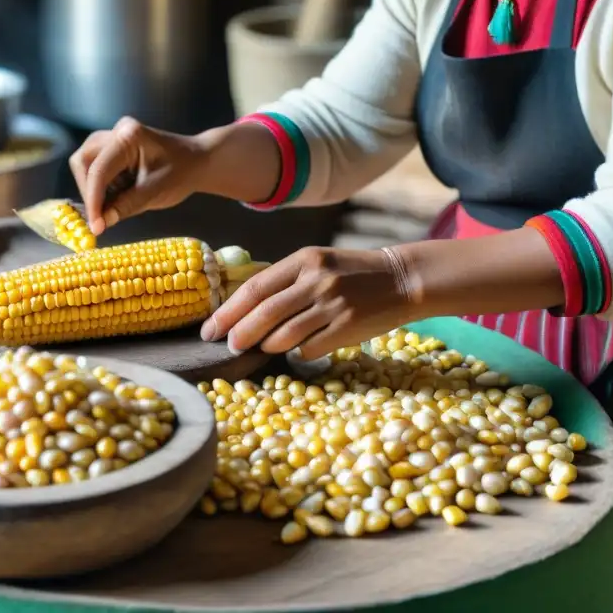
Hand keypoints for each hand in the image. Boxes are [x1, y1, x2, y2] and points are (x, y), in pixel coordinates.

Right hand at [69, 117, 208, 234]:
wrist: (198, 161)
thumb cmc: (182, 173)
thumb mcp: (155, 192)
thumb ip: (126, 206)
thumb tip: (101, 223)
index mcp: (129, 137)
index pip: (99, 170)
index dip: (93, 200)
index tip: (95, 226)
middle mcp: (117, 131)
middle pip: (83, 161)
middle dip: (88, 191)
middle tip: (100, 216)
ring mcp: (114, 136)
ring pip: (85, 163)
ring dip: (94, 188)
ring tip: (116, 202)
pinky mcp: (113, 147)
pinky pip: (95, 166)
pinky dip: (102, 185)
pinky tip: (121, 193)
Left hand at [200, 247, 415, 360]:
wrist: (401, 279)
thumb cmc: (351, 273)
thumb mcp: (317, 264)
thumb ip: (285, 282)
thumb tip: (243, 311)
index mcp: (304, 260)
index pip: (256, 287)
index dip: (228, 311)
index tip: (211, 328)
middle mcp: (317, 280)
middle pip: (265, 312)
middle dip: (240, 333)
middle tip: (227, 347)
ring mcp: (333, 304)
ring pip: (285, 335)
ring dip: (267, 346)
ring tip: (261, 348)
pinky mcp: (348, 327)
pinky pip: (310, 349)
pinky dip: (298, 353)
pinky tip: (297, 350)